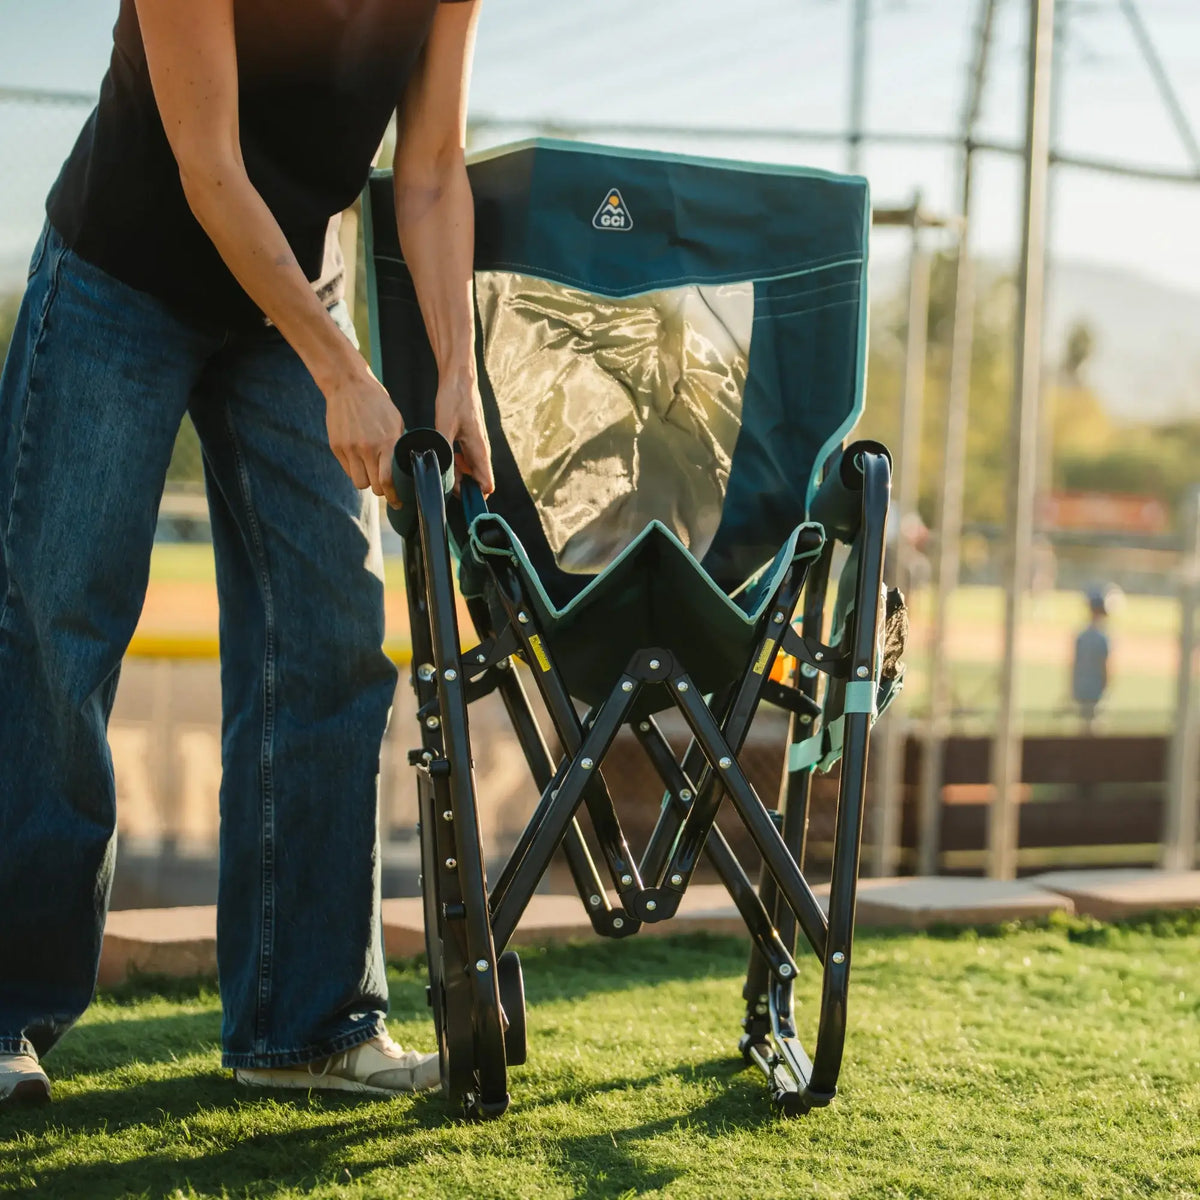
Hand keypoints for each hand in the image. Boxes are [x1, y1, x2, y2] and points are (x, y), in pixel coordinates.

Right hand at [324, 366, 405, 505]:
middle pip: (373, 487)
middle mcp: (367, 448)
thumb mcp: (396, 422)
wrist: (348, 385)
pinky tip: (359, 458)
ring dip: (366, 480)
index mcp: (387, 442)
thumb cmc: (377, 403)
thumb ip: (397, 445)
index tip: (397, 502)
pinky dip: (354, 469)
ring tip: (370, 470)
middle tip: (384, 485)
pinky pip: (347, 469)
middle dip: (381, 490)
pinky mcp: (336, 446)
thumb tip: (402, 466)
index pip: (388, 481)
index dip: (393, 496)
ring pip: (359, 482)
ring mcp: (349, 448)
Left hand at [436, 373, 494, 494]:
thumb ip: (444, 451)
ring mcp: (477, 445)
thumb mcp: (444, 425)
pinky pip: (467, 460)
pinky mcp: (471, 439)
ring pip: (471, 471)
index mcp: (479, 450)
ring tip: (441, 464)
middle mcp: (482, 450)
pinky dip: (457, 463)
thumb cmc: (454, 398)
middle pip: (478, 481)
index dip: (473, 495)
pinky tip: (444, 454)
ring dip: (458, 474)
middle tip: (442, 477)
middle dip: (461, 486)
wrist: (459, 378)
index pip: (487, 485)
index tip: (455, 494)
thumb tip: (441, 473)